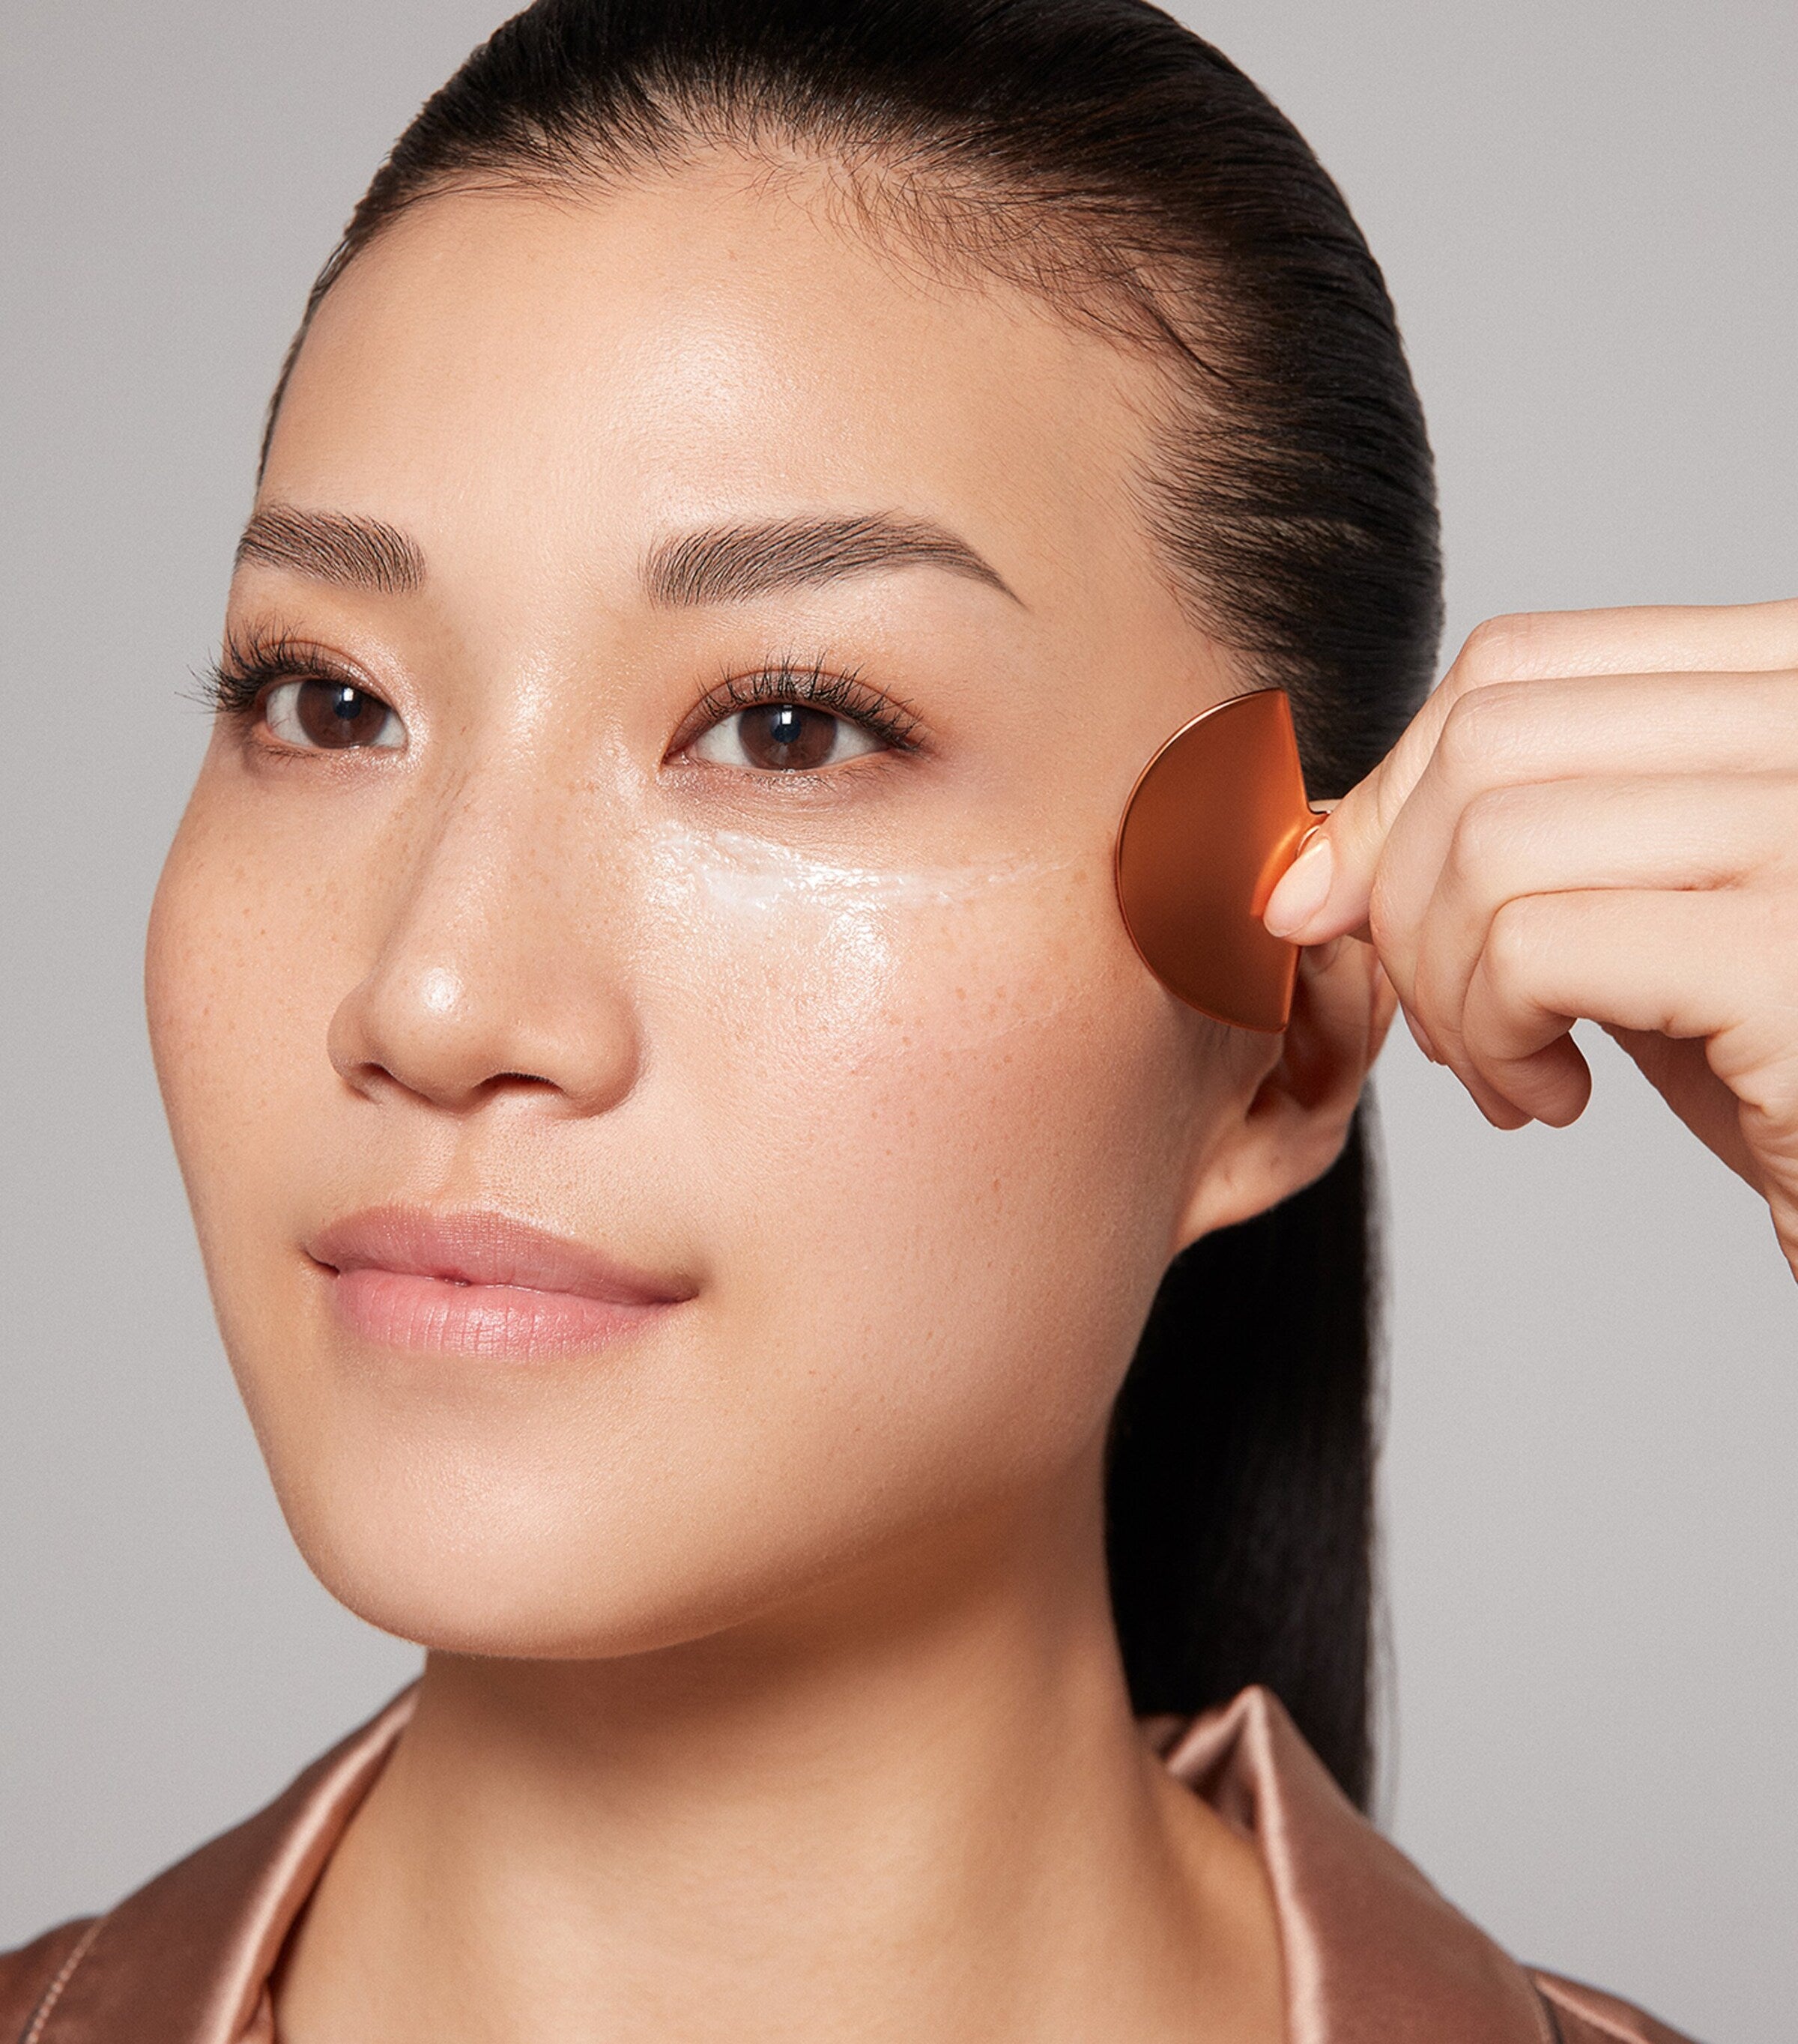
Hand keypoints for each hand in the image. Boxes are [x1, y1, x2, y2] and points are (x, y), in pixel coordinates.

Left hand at [1262, 599, 1797, 1277]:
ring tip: (1511, 1071)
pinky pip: (1532, 944)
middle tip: (1449, 1017)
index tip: (1358, 903)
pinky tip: (1556, 1098)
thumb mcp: (1638, 921)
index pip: (1519, 665)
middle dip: (1403, 893)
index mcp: (1791, 678)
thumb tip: (1303, 857)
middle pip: (1484, 737)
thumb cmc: (1785, 1068)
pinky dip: (1494, 1035)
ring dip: (1447, 986)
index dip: (1396, 786)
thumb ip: (1509, 851)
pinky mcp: (1795, 951)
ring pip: (1490, 841)